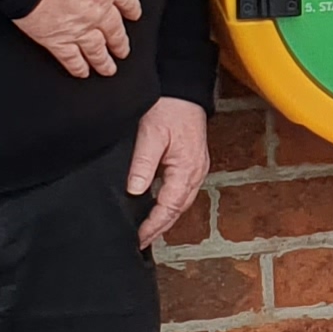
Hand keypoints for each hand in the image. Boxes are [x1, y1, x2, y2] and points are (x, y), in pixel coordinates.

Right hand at [18, 0, 141, 78]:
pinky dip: (77, 67)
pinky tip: (82, 73)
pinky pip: (71, 58)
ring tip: (109, 69)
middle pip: (114, 30)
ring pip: (96, 49)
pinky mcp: (56, 39)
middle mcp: (96, 9)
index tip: (134, 16)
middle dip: (120, 42)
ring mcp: (78, 27)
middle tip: (123, 51)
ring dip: (103, 61)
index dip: (130, 8)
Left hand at [127, 97, 211, 248]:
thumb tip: (135, 191)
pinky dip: (170, 204)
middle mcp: (196, 172)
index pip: (169, 206)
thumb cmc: (170, 109)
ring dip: (166, 217)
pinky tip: (159, 207)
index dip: (154, 225)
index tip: (140, 238)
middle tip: (142, 241)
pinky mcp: (193, 163)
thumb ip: (143, 164)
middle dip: (160, 227)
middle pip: (178, 209)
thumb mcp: (151, 135)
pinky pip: (183, 191)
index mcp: (187, 168)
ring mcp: (197, 168)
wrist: (184, 90)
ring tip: (149, 230)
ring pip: (182, 202)